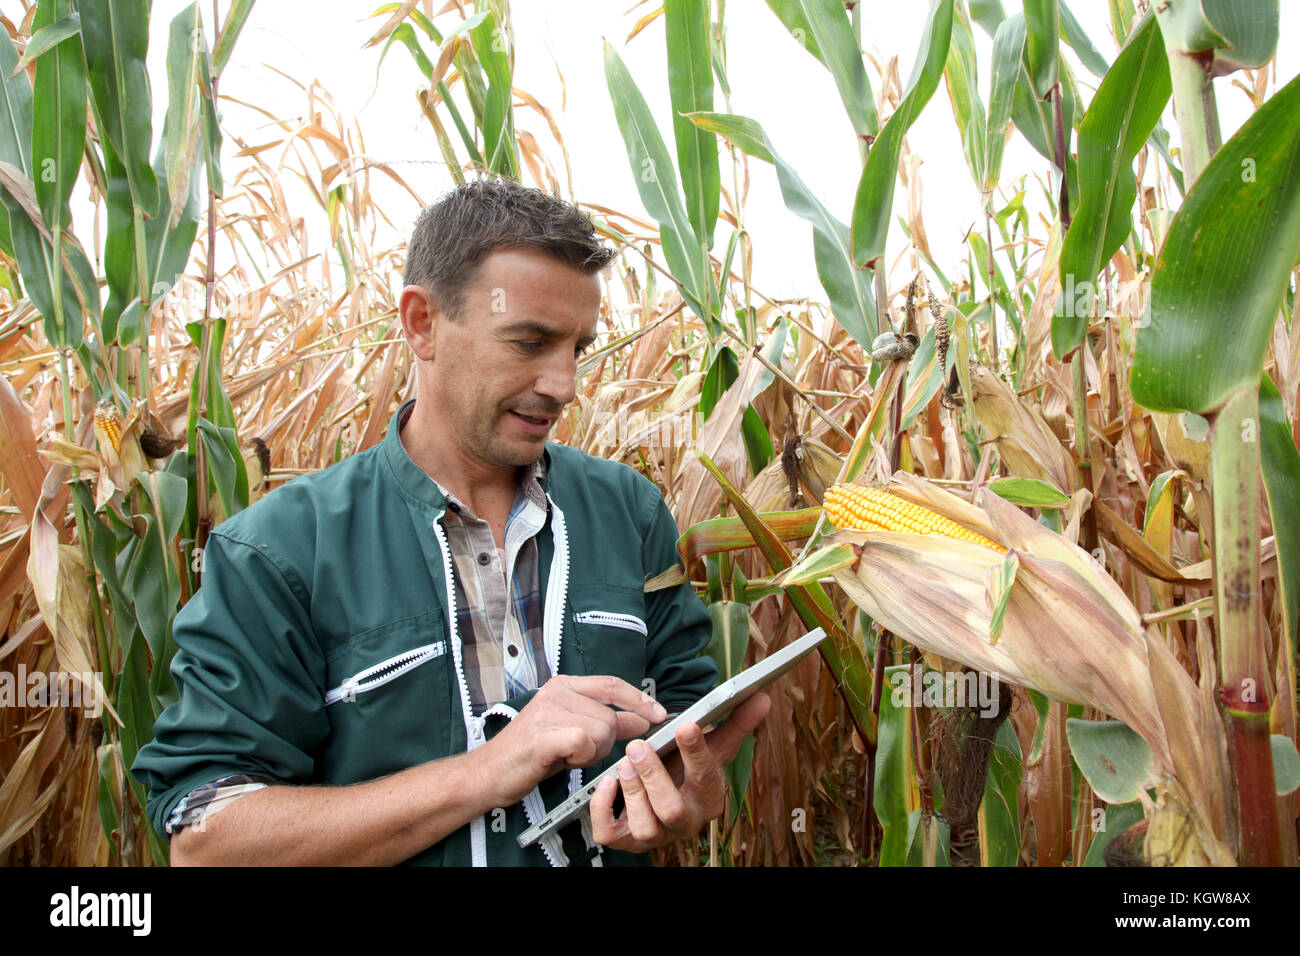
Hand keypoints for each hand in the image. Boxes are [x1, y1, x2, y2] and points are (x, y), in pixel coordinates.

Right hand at [480, 675, 667, 806]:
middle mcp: (556, 692)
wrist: (489, 773)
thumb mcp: (574, 732)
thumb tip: (641, 718)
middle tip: (577, 752)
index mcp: (564, 686)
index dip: (639, 700)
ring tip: (566, 756)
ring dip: (590, 753)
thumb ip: (607, 722)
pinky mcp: (542, 734)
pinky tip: (563, 760)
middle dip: (604, 742)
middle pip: (610, 716)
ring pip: (601, 731)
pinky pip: (584, 742)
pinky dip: (580, 757)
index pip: (612, 685)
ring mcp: (547, 711)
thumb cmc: (531, 753)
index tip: (659, 714)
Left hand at [589, 692, 770, 851]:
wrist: (665, 793)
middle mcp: (684, 822)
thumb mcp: (711, 747)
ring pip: (645, 827)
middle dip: (655, 778)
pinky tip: (607, 783)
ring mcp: (655, 834)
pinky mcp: (625, 839)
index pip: (707, 778)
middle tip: (639, 746)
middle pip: (673, 811)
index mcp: (708, 798)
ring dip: (632, 793)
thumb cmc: (687, 769)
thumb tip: (762, 698)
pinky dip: (603, 810)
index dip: (696, 753)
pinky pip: (610, 835)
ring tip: (625, 764)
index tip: (686, 726)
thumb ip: (735, 723)